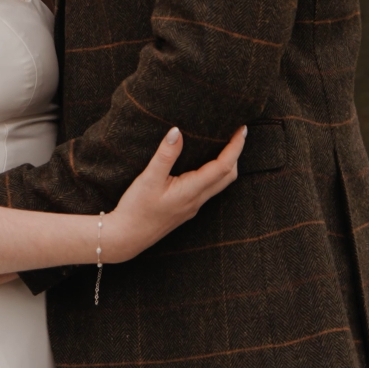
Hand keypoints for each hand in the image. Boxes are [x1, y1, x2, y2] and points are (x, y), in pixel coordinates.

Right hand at [104, 125, 245, 261]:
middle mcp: (197, 200)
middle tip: (235, 134)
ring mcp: (192, 207)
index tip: (242, 130)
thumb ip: (165, 155)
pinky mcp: (185, 209)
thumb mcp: (148, 179)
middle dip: (236, 155)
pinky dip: (213, 174)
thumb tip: (177, 131)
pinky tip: (202, 166)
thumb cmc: (136, 209)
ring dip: (226, 165)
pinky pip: (207, 190)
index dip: (235, 147)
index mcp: (192, 191)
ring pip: (219, 185)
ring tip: (223, 146)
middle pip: (228, 177)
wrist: (126, 238)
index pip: (223, 166)